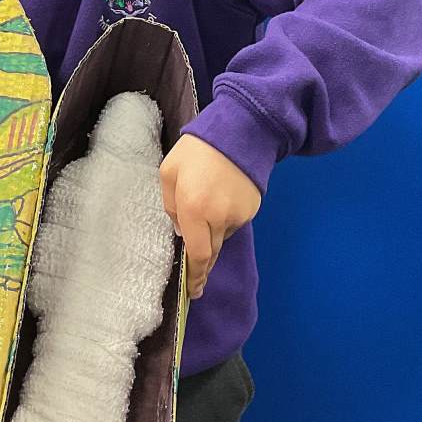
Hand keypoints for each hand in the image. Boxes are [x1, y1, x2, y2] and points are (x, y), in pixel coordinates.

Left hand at [159, 134, 261, 299]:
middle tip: (195, 269)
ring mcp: (239, 214)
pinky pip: (233, 222)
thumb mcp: (169, 172)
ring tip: (206, 205)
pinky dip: (224, 218)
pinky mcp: (252, 208)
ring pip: (222, 236)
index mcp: (194, 209)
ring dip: (212, 232)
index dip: (196, 276)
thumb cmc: (197, 149)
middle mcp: (219, 217)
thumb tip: (180, 230)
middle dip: (203, 261)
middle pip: (211, 251)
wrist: (241, 130)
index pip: (198, 254)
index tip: (194, 291)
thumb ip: (170, 206)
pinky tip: (220, 198)